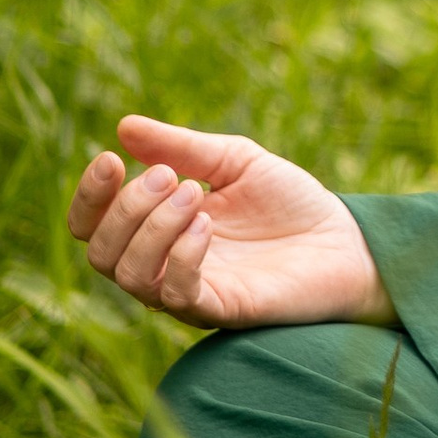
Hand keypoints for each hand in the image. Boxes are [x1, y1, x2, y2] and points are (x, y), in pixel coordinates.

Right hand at [67, 116, 388, 331]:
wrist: (348, 242)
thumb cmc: (291, 203)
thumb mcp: (234, 160)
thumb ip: (181, 147)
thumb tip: (124, 127)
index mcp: (158, 229)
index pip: (93, 226)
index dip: (89, 195)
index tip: (111, 158)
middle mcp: (164, 266)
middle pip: (101, 253)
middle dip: (126, 207)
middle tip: (172, 177)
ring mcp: (190, 292)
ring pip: (130, 276)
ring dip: (151, 228)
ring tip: (192, 194)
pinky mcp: (222, 310)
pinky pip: (176, 296)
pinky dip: (181, 256)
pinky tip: (208, 225)